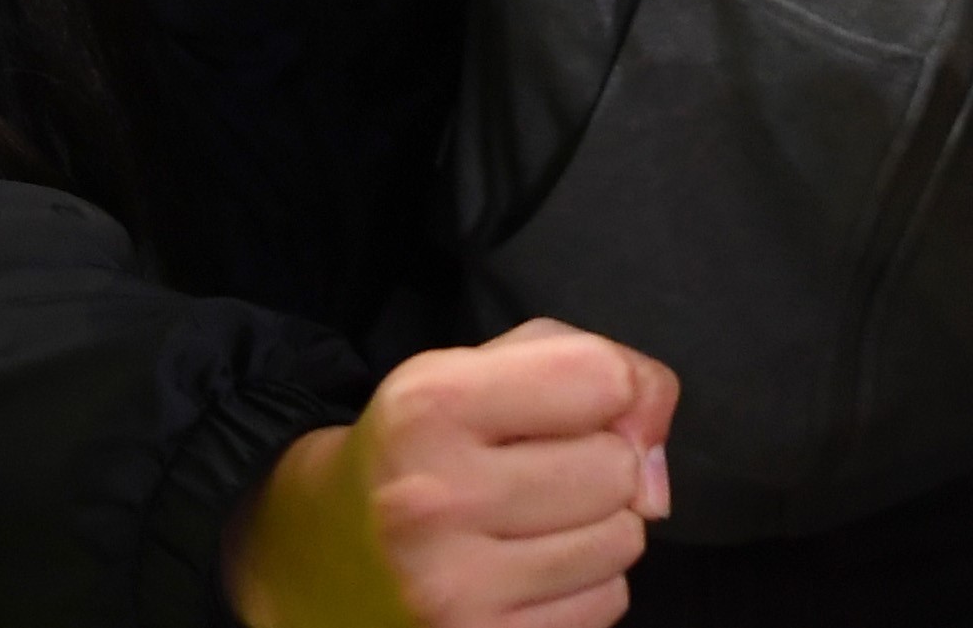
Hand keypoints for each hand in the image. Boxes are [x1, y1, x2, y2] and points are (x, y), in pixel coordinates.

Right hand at [227, 317, 674, 627]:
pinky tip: (522, 576)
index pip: (604, 380)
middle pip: (619, 470)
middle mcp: (433, 503)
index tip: (558, 410)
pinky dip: (581, 588)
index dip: (603, 390)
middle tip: (530, 477)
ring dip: (595, 530)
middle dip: (597, 467)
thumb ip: (600, 368)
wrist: (316, 555)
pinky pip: (604, 605)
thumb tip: (656, 468)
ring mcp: (449, 592)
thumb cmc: (427, 447)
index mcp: (430, 409)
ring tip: (525, 526)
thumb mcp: (487, 369)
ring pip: (623, 542)